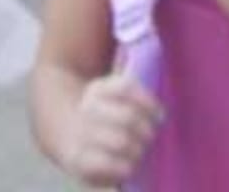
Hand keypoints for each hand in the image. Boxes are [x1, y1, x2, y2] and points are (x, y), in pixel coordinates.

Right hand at [56, 71, 162, 186]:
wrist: (69, 135)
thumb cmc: (108, 116)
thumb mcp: (118, 97)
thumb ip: (138, 88)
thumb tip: (154, 61)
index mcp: (99, 88)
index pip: (126, 87)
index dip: (148, 103)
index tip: (160, 116)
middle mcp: (87, 107)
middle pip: (128, 117)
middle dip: (146, 130)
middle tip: (150, 137)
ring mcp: (80, 133)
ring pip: (121, 141)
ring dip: (138, 150)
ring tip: (139, 152)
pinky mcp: (77, 159)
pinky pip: (108, 165)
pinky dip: (124, 167)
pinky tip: (128, 166)